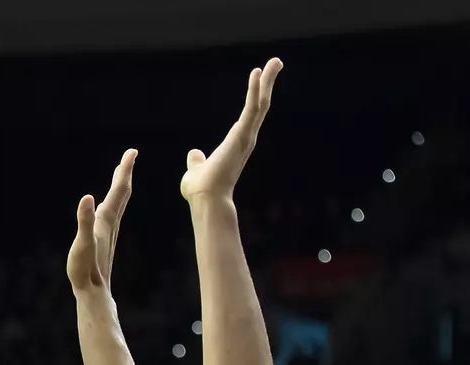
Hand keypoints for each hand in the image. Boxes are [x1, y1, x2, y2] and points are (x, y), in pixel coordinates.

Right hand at [67, 149, 135, 293]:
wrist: (94, 294)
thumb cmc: (85, 270)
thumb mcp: (82, 244)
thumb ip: (84, 221)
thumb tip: (87, 197)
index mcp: (105, 221)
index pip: (118, 191)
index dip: (124, 170)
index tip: (132, 151)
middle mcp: (109, 224)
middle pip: (121, 194)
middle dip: (124, 174)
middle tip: (130, 155)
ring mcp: (107, 232)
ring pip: (117, 204)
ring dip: (119, 186)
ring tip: (120, 174)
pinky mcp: (103, 240)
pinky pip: (110, 214)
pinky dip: (111, 202)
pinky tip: (106, 205)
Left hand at [181, 58, 281, 203]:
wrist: (205, 199)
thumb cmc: (200, 189)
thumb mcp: (196, 170)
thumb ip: (197, 161)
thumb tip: (194, 154)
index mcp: (236, 144)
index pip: (249, 115)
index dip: (255, 96)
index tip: (258, 79)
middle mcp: (245, 139)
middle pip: (260, 105)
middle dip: (268, 83)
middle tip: (276, 63)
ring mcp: (246, 137)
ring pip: (261, 103)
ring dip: (267, 81)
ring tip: (275, 61)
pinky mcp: (242, 135)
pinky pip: (252, 108)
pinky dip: (255, 90)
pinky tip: (257, 72)